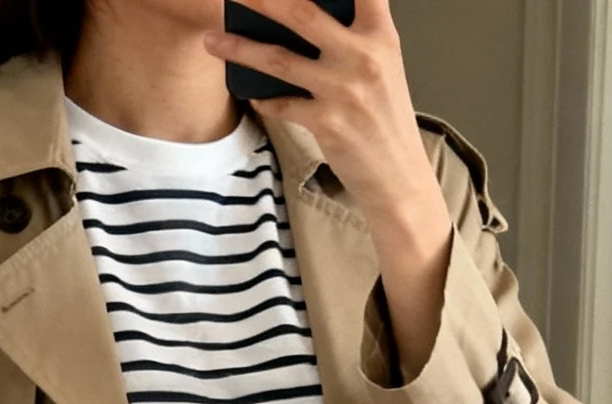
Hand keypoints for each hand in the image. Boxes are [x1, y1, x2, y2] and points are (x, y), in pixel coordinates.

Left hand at [205, 0, 453, 376]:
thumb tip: (306, 18)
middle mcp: (363, 56)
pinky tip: (250, 94)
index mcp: (381, 36)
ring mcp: (343, 90)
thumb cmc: (386, 121)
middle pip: (302, 12)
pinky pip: (281, 104)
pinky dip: (262, 99)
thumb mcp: (384, 67)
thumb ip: (355, 36)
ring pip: (280, 59)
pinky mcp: (326, 123)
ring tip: (213, 40)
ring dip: (241, 48)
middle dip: (263, 0)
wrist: (399, 178)